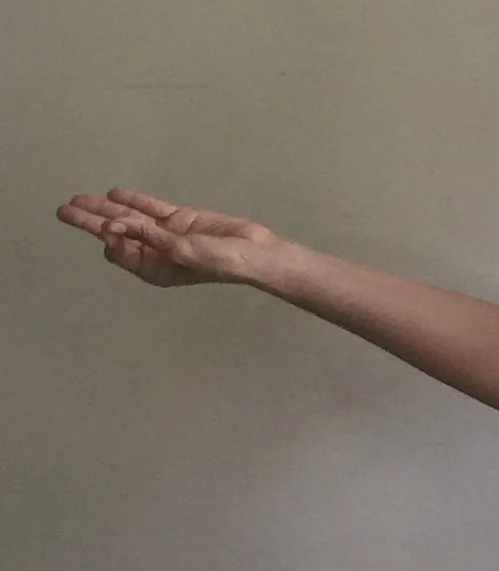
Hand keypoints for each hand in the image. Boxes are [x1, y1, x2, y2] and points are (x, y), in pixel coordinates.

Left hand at [56, 189, 278, 286]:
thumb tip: (112, 224)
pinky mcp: (179, 218)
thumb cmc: (219, 260)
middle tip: (64, 210)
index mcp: (153, 268)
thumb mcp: (180, 251)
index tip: (108, 229)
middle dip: (90, 221)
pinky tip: (114, 193)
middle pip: (116, 232)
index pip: (118, 251)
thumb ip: (147, 236)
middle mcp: (155, 251)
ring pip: (129, 216)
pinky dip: (133, 200)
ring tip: (79, 198)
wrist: (254, 251)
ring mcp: (166, 233)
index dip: (109, 239)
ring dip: (105, 207)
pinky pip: (150, 207)